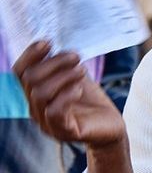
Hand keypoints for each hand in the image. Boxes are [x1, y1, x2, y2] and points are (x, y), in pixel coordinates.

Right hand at [14, 41, 139, 172]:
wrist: (110, 126)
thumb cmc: (91, 100)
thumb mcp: (76, 76)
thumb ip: (64, 63)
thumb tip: (58, 40)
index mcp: (36, 93)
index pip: (20, 71)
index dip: (30, 54)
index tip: (48, 42)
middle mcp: (36, 108)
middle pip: (30, 79)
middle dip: (54, 62)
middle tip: (75, 57)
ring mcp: (48, 122)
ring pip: (40, 94)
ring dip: (63, 76)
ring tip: (82, 70)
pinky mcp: (64, 132)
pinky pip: (55, 112)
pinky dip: (67, 95)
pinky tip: (80, 88)